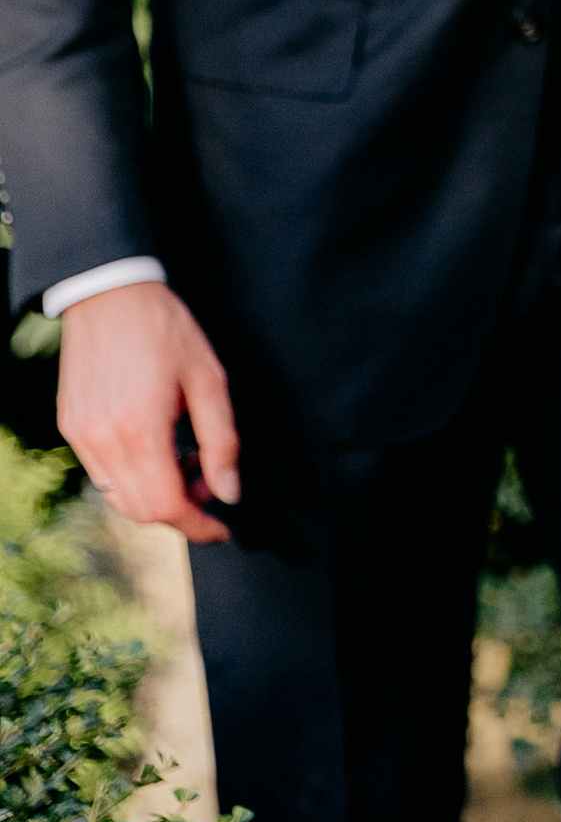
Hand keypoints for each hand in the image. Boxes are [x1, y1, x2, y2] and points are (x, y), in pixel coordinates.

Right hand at [56, 281, 239, 546]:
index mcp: (142, 430)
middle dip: (180, 511)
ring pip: (119, 498)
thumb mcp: (209, 378)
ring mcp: (82, 436)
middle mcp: (104, 441)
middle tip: (207, 482)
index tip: (222, 529)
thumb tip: (229, 491)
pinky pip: (101, 473)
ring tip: (183, 460)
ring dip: (155, 496)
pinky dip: (131, 476)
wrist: (110, 292)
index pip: (167, 507)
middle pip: (142, 511)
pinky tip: (153, 446)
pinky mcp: (70, 426)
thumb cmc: (166, 329)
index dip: (199, 526)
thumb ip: (221, 440)